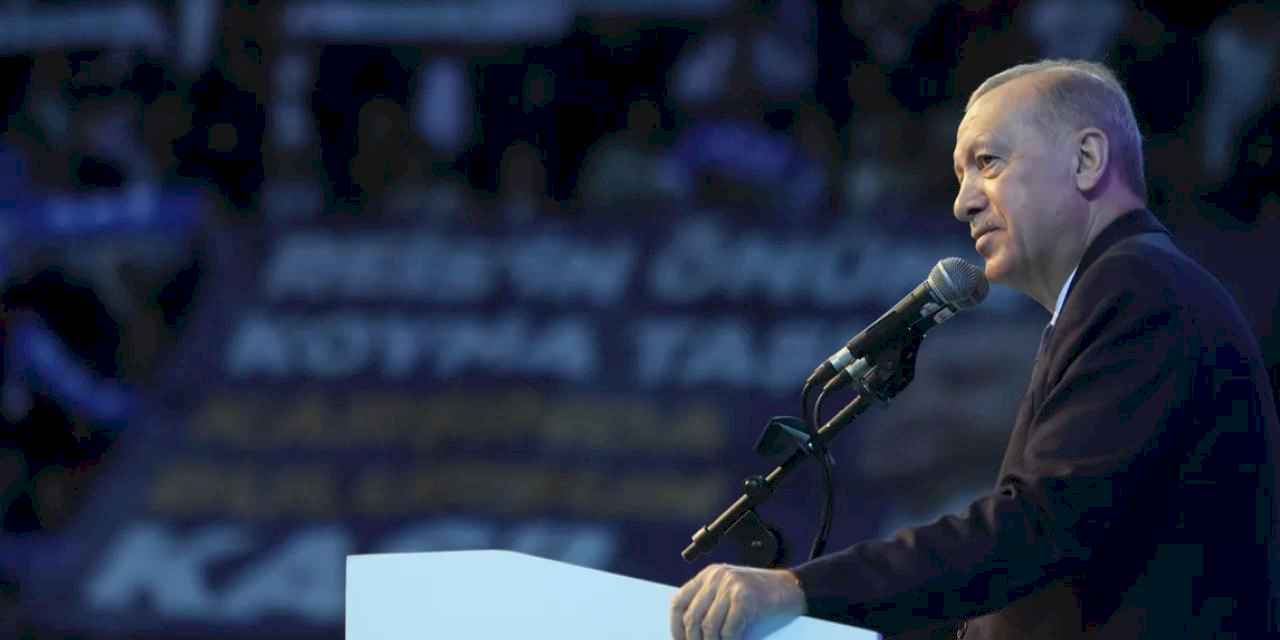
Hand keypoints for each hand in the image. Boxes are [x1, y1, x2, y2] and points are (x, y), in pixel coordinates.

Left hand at [670, 563, 806, 639]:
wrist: (794, 589)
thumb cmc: (761, 599)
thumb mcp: (729, 596)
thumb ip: (710, 609)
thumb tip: (691, 637)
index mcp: (708, 575)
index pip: (678, 602)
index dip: (676, 628)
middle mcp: (716, 576)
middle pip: (691, 617)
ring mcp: (731, 585)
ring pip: (708, 627)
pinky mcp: (745, 597)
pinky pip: (729, 631)